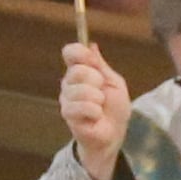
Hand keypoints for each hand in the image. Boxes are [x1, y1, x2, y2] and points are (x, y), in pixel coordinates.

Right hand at [58, 40, 130, 179]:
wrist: (113, 133)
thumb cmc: (114, 108)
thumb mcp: (113, 82)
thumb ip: (101, 65)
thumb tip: (91, 45)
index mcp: (80, 71)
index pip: (70, 52)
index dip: (81, 53)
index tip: (93, 61)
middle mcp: (69, 83)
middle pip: (77, 70)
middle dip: (96, 81)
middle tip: (102, 94)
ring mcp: (66, 98)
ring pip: (81, 90)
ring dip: (97, 99)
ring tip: (100, 107)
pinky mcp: (67, 114)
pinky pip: (82, 107)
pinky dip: (95, 112)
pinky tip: (95, 117)